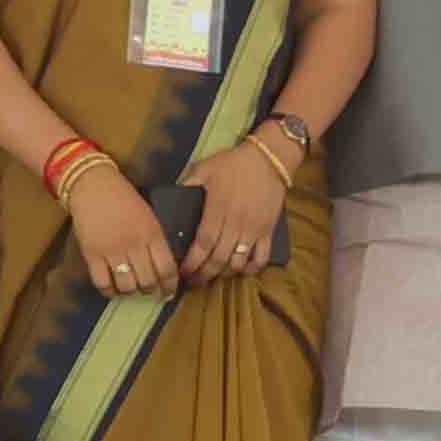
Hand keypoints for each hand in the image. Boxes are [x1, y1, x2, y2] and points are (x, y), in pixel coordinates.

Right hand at [67, 167, 178, 298]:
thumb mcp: (149, 214)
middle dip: (151, 290)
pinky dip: (109, 291)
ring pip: (127, 285)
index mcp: (153, 232)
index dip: (170, 285)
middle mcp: (134, 244)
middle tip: (150, 291)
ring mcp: (112, 250)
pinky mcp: (91, 254)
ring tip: (132, 289)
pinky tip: (113, 289)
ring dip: (131, 292)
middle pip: (147, 281)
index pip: (167, 268)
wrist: (94, 186)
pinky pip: (102, 283)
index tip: (170, 292)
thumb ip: (156, 237)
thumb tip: (164, 264)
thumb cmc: (124, 198)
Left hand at [179, 138, 290, 284]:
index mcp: (217, 212)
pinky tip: (242, 269)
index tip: (183, 272)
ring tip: (215, 275)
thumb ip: (188, 183)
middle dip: (203, 276)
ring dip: (224, 274)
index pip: (202, 246)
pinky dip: (251, 268)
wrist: (269, 158)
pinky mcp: (268, 231)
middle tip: (193, 282)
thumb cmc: (235, 163)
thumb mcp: (205, 168)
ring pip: (237, 263)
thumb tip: (172, 195)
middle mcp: (235, 225)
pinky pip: (261, 258)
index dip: (191, 264)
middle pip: (217, 260)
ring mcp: (253, 230)